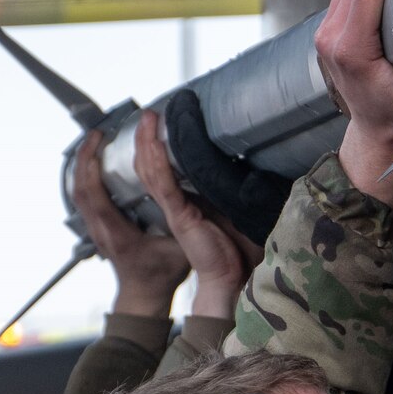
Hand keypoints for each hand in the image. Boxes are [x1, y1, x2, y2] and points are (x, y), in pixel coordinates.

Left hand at [69, 130, 188, 317]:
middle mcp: (100, 231)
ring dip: (82, 166)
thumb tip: (196, 196)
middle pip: (79, 188)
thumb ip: (183, 226)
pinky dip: (86, 177)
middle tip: (97, 134)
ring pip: (77, 193)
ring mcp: (95, 231)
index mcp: (117, 233)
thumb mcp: (179, 251)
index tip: (101, 140)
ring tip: (95, 143)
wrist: (143, 297)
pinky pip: (83, 199)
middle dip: (84, 156)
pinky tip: (97, 165)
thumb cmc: (160, 276)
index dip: (92, 163)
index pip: (94, 193)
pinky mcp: (97, 230)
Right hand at [130, 110, 256, 319]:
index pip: (163, 169)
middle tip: (147, 115)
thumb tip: (246, 164)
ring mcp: (175, 210)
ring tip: (146, 120)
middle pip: (150, 166)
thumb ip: (227, 190)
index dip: (157, 146)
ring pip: (151, 171)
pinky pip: (163, 184)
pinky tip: (152, 142)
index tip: (160, 122)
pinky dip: (156, 161)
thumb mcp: (230, 209)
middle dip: (146, 139)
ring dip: (147, 143)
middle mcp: (175, 205)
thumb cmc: (235, 249)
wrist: (232, 278)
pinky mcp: (180, 216)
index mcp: (184, 203)